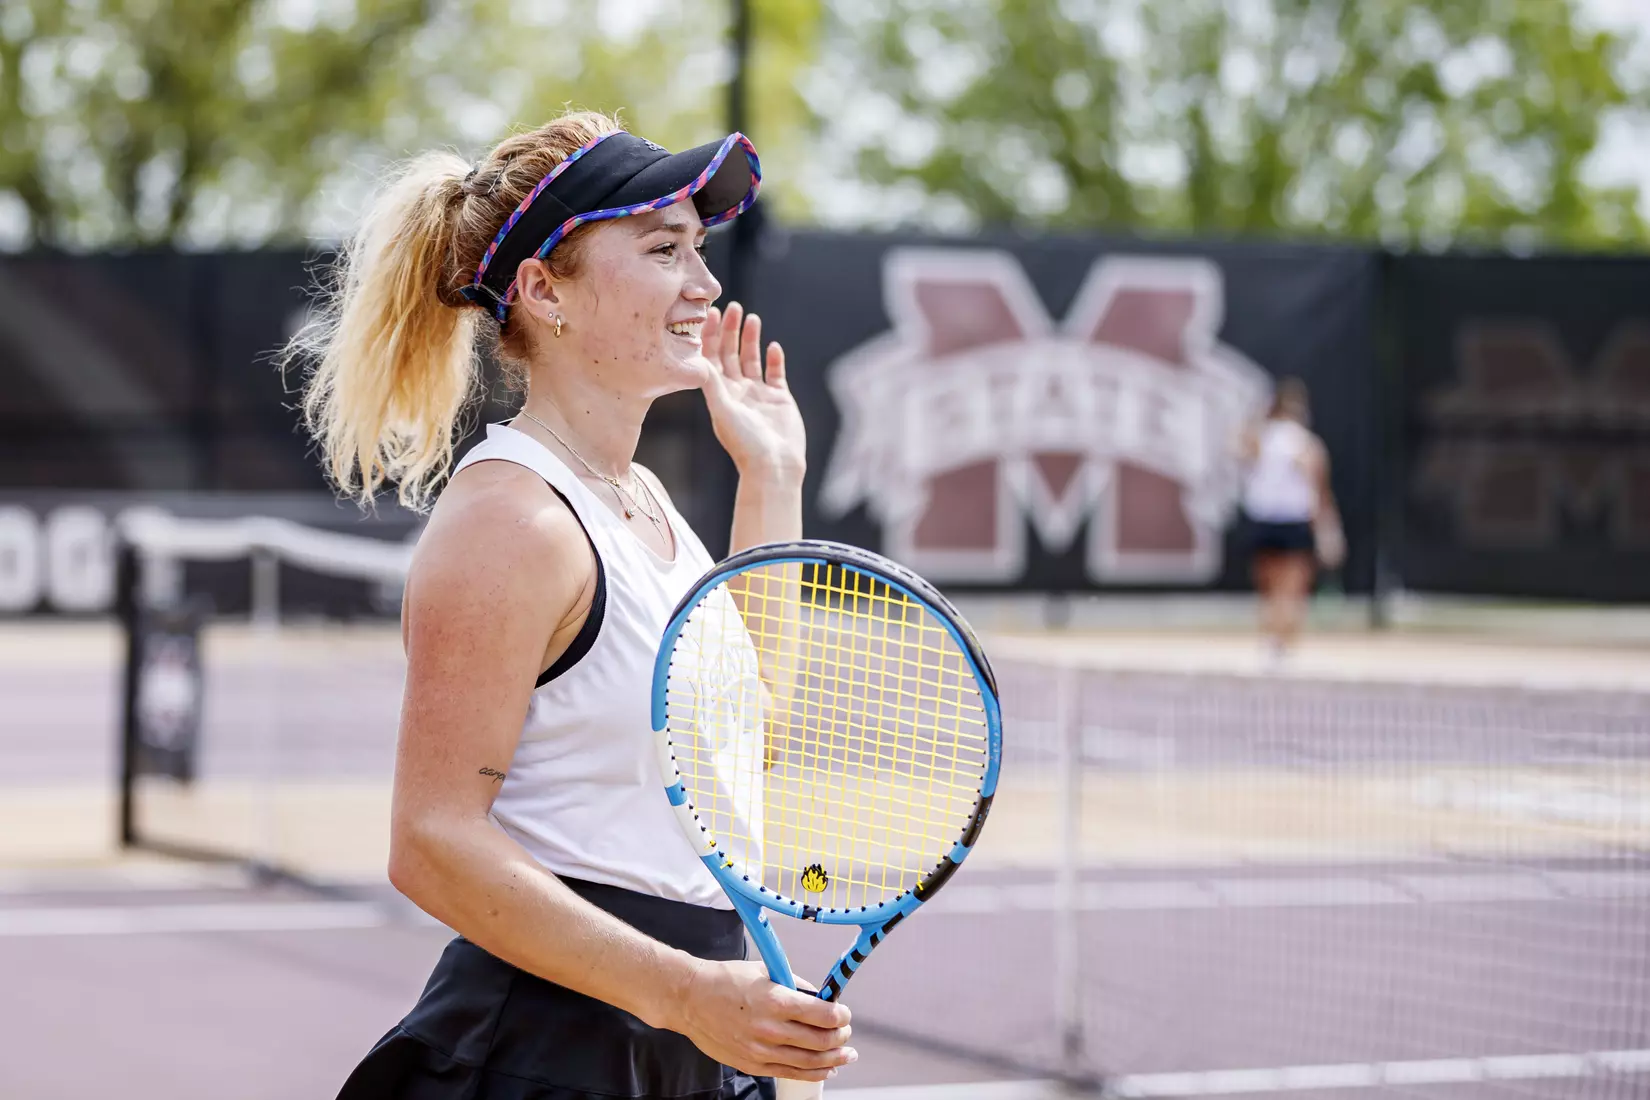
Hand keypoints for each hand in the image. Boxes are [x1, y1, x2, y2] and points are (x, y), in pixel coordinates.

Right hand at [673, 958, 855, 1081]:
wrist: (690, 999)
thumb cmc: (725, 981)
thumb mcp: (765, 971)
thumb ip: (795, 985)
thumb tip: (820, 997)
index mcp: (777, 1001)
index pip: (824, 1015)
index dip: (841, 1016)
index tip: (845, 1014)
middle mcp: (771, 1029)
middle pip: (821, 1041)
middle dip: (841, 1038)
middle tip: (847, 1034)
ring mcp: (761, 1050)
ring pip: (809, 1062)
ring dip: (833, 1060)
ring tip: (846, 1056)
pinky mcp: (751, 1064)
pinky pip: (789, 1073)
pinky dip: (812, 1073)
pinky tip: (825, 1069)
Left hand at [699, 302, 806, 483]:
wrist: (775, 466)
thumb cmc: (746, 443)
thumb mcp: (724, 410)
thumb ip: (712, 383)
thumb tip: (696, 357)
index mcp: (720, 394)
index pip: (711, 358)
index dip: (710, 336)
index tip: (711, 314)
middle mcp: (737, 392)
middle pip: (731, 354)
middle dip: (731, 330)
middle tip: (734, 307)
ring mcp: (758, 395)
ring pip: (752, 360)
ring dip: (751, 339)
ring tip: (752, 318)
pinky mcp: (780, 399)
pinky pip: (775, 373)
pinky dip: (774, 359)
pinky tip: (773, 346)